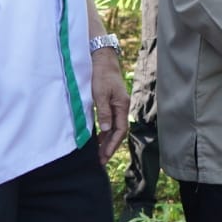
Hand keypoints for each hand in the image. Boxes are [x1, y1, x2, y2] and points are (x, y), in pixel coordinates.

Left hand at [90, 48, 129, 164]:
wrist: (102, 60)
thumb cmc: (101, 75)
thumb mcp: (100, 93)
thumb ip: (103, 112)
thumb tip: (106, 130)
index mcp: (122, 105)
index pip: (120, 130)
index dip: (112, 145)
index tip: (104, 157)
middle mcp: (121, 107)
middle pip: (119, 132)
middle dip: (110, 147)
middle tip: (101, 161)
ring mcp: (117, 105)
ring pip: (114, 127)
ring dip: (107, 141)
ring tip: (99, 153)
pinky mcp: (111, 102)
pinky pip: (110, 121)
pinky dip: (105, 132)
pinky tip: (99, 137)